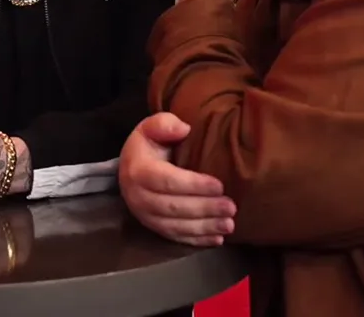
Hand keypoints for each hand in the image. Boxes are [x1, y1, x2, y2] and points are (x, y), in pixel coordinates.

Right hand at [119, 113, 235, 246]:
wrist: (132, 166)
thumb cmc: (149, 144)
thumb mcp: (152, 126)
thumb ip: (165, 123)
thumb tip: (183, 129)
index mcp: (139, 171)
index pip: (167, 181)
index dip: (194, 185)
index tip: (220, 185)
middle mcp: (138, 197)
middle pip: (173, 208)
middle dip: (204, 209)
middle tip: (231, 207)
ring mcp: (145, 217)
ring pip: (176, 226)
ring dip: (204, 227)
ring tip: (229, 224)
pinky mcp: (153, 228)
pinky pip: (175, 237)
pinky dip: (197, 240)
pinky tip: (217, 240)